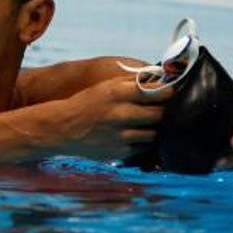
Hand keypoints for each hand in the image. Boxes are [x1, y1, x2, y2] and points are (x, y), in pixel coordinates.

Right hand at [53, 78, 172, 160]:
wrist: (64, 128)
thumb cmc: (89, 103)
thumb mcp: (107, 86)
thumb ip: (134, 82)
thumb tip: (162, 80)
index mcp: (119, 94)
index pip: (159, 93)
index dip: (168, 93)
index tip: (169, 94)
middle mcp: (121, 115)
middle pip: (159, 114)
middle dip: (163, 111)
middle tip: (162, 109)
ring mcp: (120, 136)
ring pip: (154, 134)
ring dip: (153, 128)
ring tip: (147, 123)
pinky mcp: (119, 152)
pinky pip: (143, 148)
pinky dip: (143, 142)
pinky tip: (135, 135)